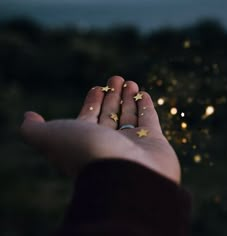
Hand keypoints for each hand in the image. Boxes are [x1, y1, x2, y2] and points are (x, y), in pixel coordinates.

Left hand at [21, 76, 180, 183]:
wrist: (124, 178)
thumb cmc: (87, 154)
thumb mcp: (51, 137)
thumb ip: (34, 129)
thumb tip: (27, 118)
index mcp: (88, 141)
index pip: (90, 117)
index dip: (92, 102)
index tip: (97, 86)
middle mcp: (110, 143)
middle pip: (111, 114)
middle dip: (113, 96)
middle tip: (116, 78)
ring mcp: (133, 143)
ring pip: (130, 115)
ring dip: (130, 98)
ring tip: (130, 82)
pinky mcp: (155, 143)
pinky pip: (150, 120)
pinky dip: (146, 106)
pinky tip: (143, 94)